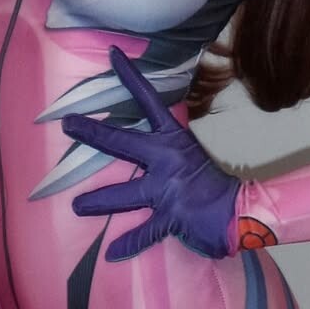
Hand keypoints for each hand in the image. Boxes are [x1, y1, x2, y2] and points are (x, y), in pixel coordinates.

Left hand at [63, 46, 239, 260]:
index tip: (113, 55)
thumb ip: (161, 149)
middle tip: (68, 124)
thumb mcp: (186, 154)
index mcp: (172, 140)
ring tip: (77, 206)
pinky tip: (112, 253)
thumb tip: (137, 144)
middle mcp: (166, 159)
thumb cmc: (209, 182)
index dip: (130, 77)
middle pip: (123, 143)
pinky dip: (129, 244)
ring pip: (126, 194)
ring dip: (99, 201)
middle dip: (94, 133)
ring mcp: (168, 189)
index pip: (148, 101)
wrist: (241, 210)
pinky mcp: (172, 217)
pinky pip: (146, 232)